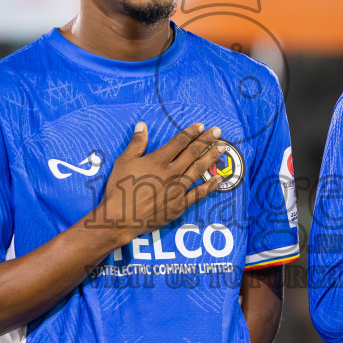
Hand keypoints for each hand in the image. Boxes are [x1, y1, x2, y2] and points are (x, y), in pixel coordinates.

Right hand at [91, 122, 222, 245]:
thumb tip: (142, 125)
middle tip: (218, 131)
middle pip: (193, 153)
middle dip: (206, 140)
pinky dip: (209, 186)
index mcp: (158, 160)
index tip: (202, 126)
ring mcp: (177, 189)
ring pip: (198, 170)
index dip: (192, 132)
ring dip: (211, 157)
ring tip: (222, 148)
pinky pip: (198, 194)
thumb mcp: (123, 161)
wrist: (120, 217)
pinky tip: (218, 179)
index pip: (179, 142)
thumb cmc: (119, 188)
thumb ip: (136, 143)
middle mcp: (171, 173)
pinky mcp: (179, 205)